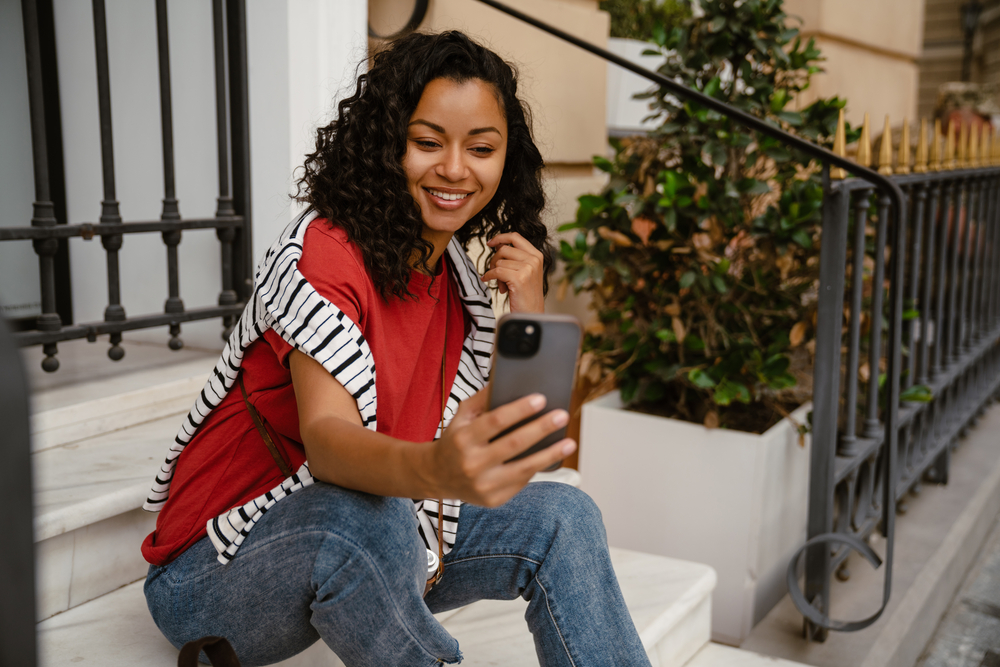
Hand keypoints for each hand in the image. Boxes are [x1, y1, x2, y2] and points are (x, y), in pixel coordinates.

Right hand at [429, 389, 575, 506]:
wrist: (437, 476)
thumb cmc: (456, 440)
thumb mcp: (462, 416)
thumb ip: (483, 399)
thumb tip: (508, 380)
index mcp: (463, 438)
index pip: (496, 421)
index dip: (520, 409)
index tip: (541, 399)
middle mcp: (472, 463)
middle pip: (514, 444)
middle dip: (542, 428)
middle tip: (562, 416)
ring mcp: (483, 485)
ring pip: (524, 468)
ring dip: (550, 454)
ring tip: (569, 443)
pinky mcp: (493, 500)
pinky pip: (521, 481)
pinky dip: (537, 468)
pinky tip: (551, 457)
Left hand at [482, 232, 544, 312]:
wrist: (531, 314)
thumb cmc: (526, 295)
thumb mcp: (525, 271)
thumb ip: (515, 258)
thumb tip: (498, 245)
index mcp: (536, 255)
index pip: (515, 237)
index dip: (500, 237)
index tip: (490, 242)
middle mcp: (534, 260)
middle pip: (504, 249)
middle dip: (494, 260)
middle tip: (494, 272)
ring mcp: (528, 268)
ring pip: (499, 262)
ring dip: (494, 272)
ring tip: (501, 284)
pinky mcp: (519, 278)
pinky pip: (496, 271)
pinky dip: (488, 276)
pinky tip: (488, 280)